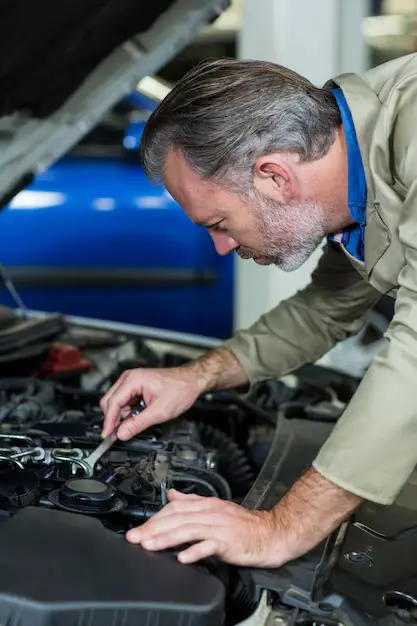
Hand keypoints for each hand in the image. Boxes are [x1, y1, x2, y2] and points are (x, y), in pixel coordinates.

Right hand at [100, 366, 200, 439]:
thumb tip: (122, 433)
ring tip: (135, 423)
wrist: (191, 381)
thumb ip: (138, 423)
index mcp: (133, 380)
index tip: (107, 435)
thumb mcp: (159, 411)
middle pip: (110, 401)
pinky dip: (127, 412)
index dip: (108, 421)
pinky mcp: (135, 386)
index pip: (112, 402)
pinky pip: (124, 401)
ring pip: (116, 402)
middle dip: (113, 418)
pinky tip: (137, 417)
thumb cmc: (180, 389)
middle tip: (118, 434)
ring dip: (121, 415)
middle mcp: (129, 378)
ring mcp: (132, 381)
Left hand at [125, 489, 291, 567]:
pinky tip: (182, 557)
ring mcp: (219, 527)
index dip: (155, 517)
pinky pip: (209, 545)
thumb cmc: (243, 524)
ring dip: (166, 538)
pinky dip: (195, 551)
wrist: (270, 533)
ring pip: (188, 530)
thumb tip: (171, 494)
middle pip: (177, 518)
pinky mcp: (229, 542)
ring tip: (150, 545)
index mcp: (206, 504)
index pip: (175, 506)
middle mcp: (211, 513)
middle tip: (136, 537)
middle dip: (153, 528)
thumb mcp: (216, 507)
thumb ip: (192, 500)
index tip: (140, 528)